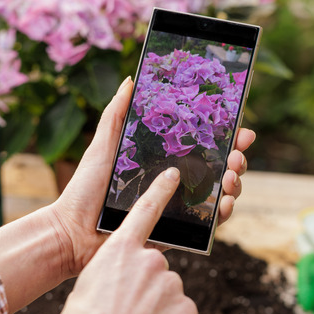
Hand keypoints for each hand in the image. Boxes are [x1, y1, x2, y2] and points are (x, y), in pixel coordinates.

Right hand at [47, 167, 197, 313]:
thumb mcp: (89, 290)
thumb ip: (113, 276)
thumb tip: (128, 287)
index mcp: (119, 251)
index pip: (145, 211)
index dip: (160, 191)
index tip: (175, 175)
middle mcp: (150, 260)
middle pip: (156, 270)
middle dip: (146, 290)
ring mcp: (171, 282)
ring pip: (168, 295)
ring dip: (156, 311)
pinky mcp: (187, 308)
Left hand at [48, 76, 256, 277]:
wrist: (73, 233)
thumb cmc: (83, 190)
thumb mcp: (101, 147)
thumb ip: (115, 115)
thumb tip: (131, 80)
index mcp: (161, 160)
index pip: (202, 145)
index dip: (225, 136)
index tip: (240, 128)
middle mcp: (174, 183)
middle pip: (218, 168)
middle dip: (236, 159)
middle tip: (237, 154)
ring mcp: (178, 207)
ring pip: (219, 194)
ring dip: (234, 184)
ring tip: (230, 177)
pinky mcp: (177, 232)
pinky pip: (208, 224)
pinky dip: (223, 214)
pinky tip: (224, 204)